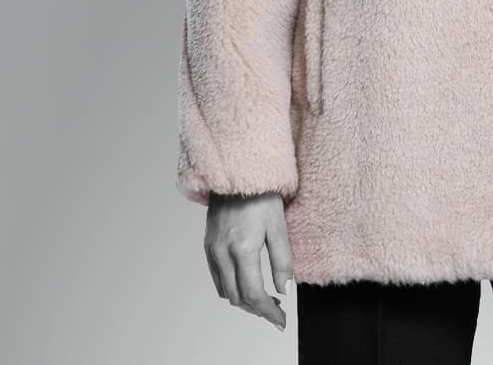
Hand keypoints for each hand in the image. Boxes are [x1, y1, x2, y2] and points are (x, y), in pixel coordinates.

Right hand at [204, 191, 293, 329]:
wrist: (237, 172)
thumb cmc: (262, 194)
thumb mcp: (279, 225)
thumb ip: (282, 259)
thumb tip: (285, 289)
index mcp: (243, 248)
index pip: (254, 294)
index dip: (268, 313)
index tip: (281, 321)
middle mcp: (223, 252)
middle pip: (237, 298)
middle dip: (257, 310)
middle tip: (276, 311)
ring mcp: (212, 249)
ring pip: (224, 290)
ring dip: (243, 300)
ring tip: (264, 299)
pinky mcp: (208, 244)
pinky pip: (217, 277)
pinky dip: (231, 287)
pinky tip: (246, 282)